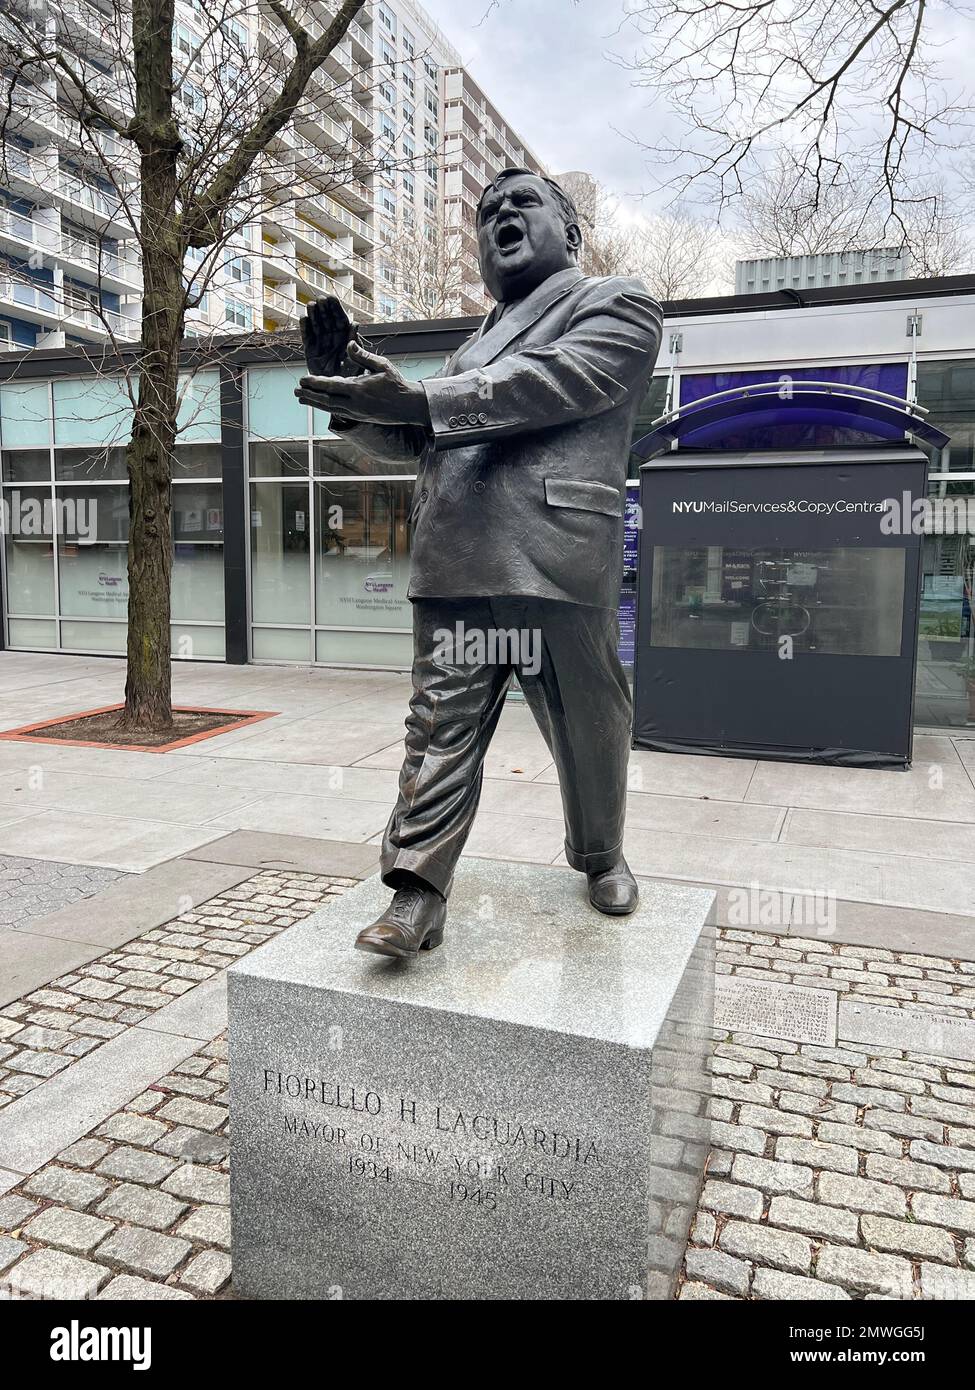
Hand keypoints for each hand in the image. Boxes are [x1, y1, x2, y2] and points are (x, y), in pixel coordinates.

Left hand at [295, 341, 430, 425]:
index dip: (316, 383)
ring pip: (330, 408)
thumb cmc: (396, 383)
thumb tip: (348, 343)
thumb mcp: (382, 366)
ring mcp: (356, 413)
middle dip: (309, 396)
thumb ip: (363, 356)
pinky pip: (338, 412)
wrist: (409, 406)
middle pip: (326, 400)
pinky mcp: (359, 417)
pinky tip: (319, 404)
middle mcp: (355, 403)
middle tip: (295, 392)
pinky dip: (326, 407)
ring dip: (314, 403)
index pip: (332, 385)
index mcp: (359, 389)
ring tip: (301, 399)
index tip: (303, 379)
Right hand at [299, 296, 363, 377]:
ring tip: (311, 305)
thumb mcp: (356, 361)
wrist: (337, 394)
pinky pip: (307, 338)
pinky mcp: (310, 352)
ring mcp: (321, 345)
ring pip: (317, 326)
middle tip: (320, 299)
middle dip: (324, 310)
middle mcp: (333, 340)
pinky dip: (305, 328)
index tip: (331, 298)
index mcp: (345, 340)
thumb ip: (356, 344)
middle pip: (328, 321)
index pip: (341, 321)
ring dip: (314, 315)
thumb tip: (355, 324)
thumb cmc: (350, 379)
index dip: (336, 309)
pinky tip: (303, 318)